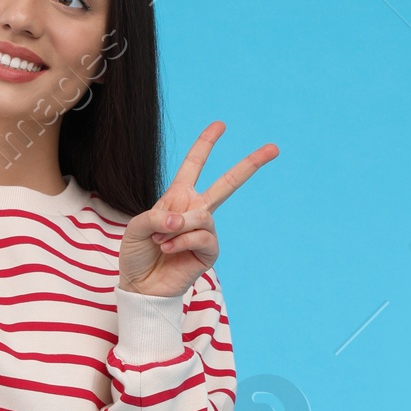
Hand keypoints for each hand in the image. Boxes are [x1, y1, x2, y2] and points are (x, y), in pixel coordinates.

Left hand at [118, 124, 277, 298]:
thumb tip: (183, 218)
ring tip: (160, 239)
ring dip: (179, 226)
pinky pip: (202, 236)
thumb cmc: (136, 255)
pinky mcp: (209, 252)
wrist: (140, 286)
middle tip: (275, 148)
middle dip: (250, 164)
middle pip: (227, 183)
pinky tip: (168, 249)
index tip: (221, 124)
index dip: (206, 144)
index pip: (193, 165)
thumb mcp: (136, 227)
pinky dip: (182, 241)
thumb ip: (156, 215)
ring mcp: (205, 231)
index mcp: (178, 197)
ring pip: (203, 215)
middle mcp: (196, 210)